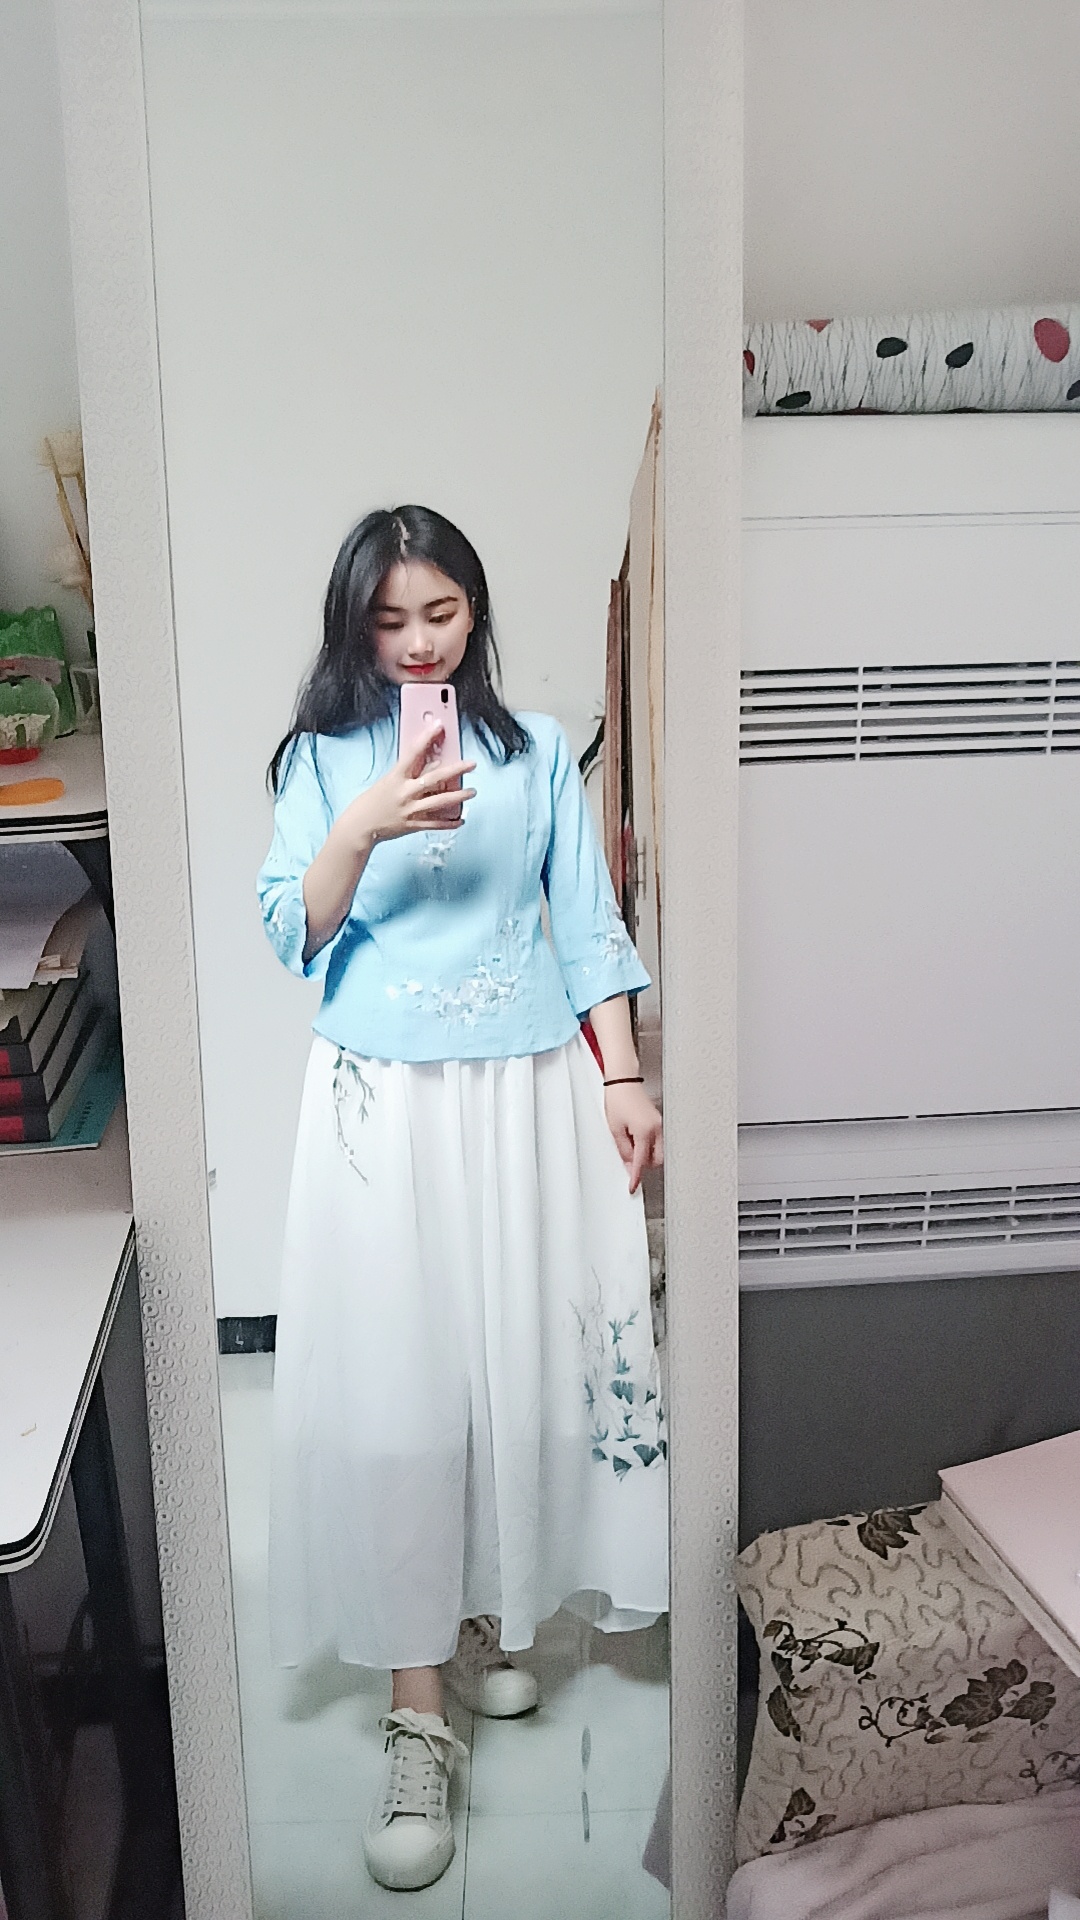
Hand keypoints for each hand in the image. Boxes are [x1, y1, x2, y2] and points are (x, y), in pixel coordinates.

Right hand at [339, 723, 476, 847]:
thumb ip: (408, 773)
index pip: (413, 752)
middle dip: (455, 770)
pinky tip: (461, 819)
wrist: (360, 826)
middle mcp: (404, 792)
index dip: (427, 737)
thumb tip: (432, 762)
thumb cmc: (372, 801)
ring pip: (439, 802)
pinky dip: (449, 822)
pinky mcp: (413, 825)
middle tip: (471, 763)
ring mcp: (410, 810)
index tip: (439, 725)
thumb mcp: (387, 781)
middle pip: (434, 778)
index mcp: (396, 777)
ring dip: (458, 796)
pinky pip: (435, 824)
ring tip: (472, 791)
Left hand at [603, 1082, 663, 1194]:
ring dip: (645, 1153)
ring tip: (629, 1143)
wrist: (623, 1080)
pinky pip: (656, 1140)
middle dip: (644, 1164)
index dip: (636, 1176)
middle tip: (628, 1161)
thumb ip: (624, 1150)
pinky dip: (647, 1144)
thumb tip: (629, 1165)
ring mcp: (659, 1124)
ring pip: (658, 1150)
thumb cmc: (617, 1098)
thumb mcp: (615, 1129)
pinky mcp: (657, 1120)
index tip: (633, 1186)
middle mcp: (656, 1129)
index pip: (642, 1162)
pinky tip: (634, 1137)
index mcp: (645, 1131)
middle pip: (656, 1159)